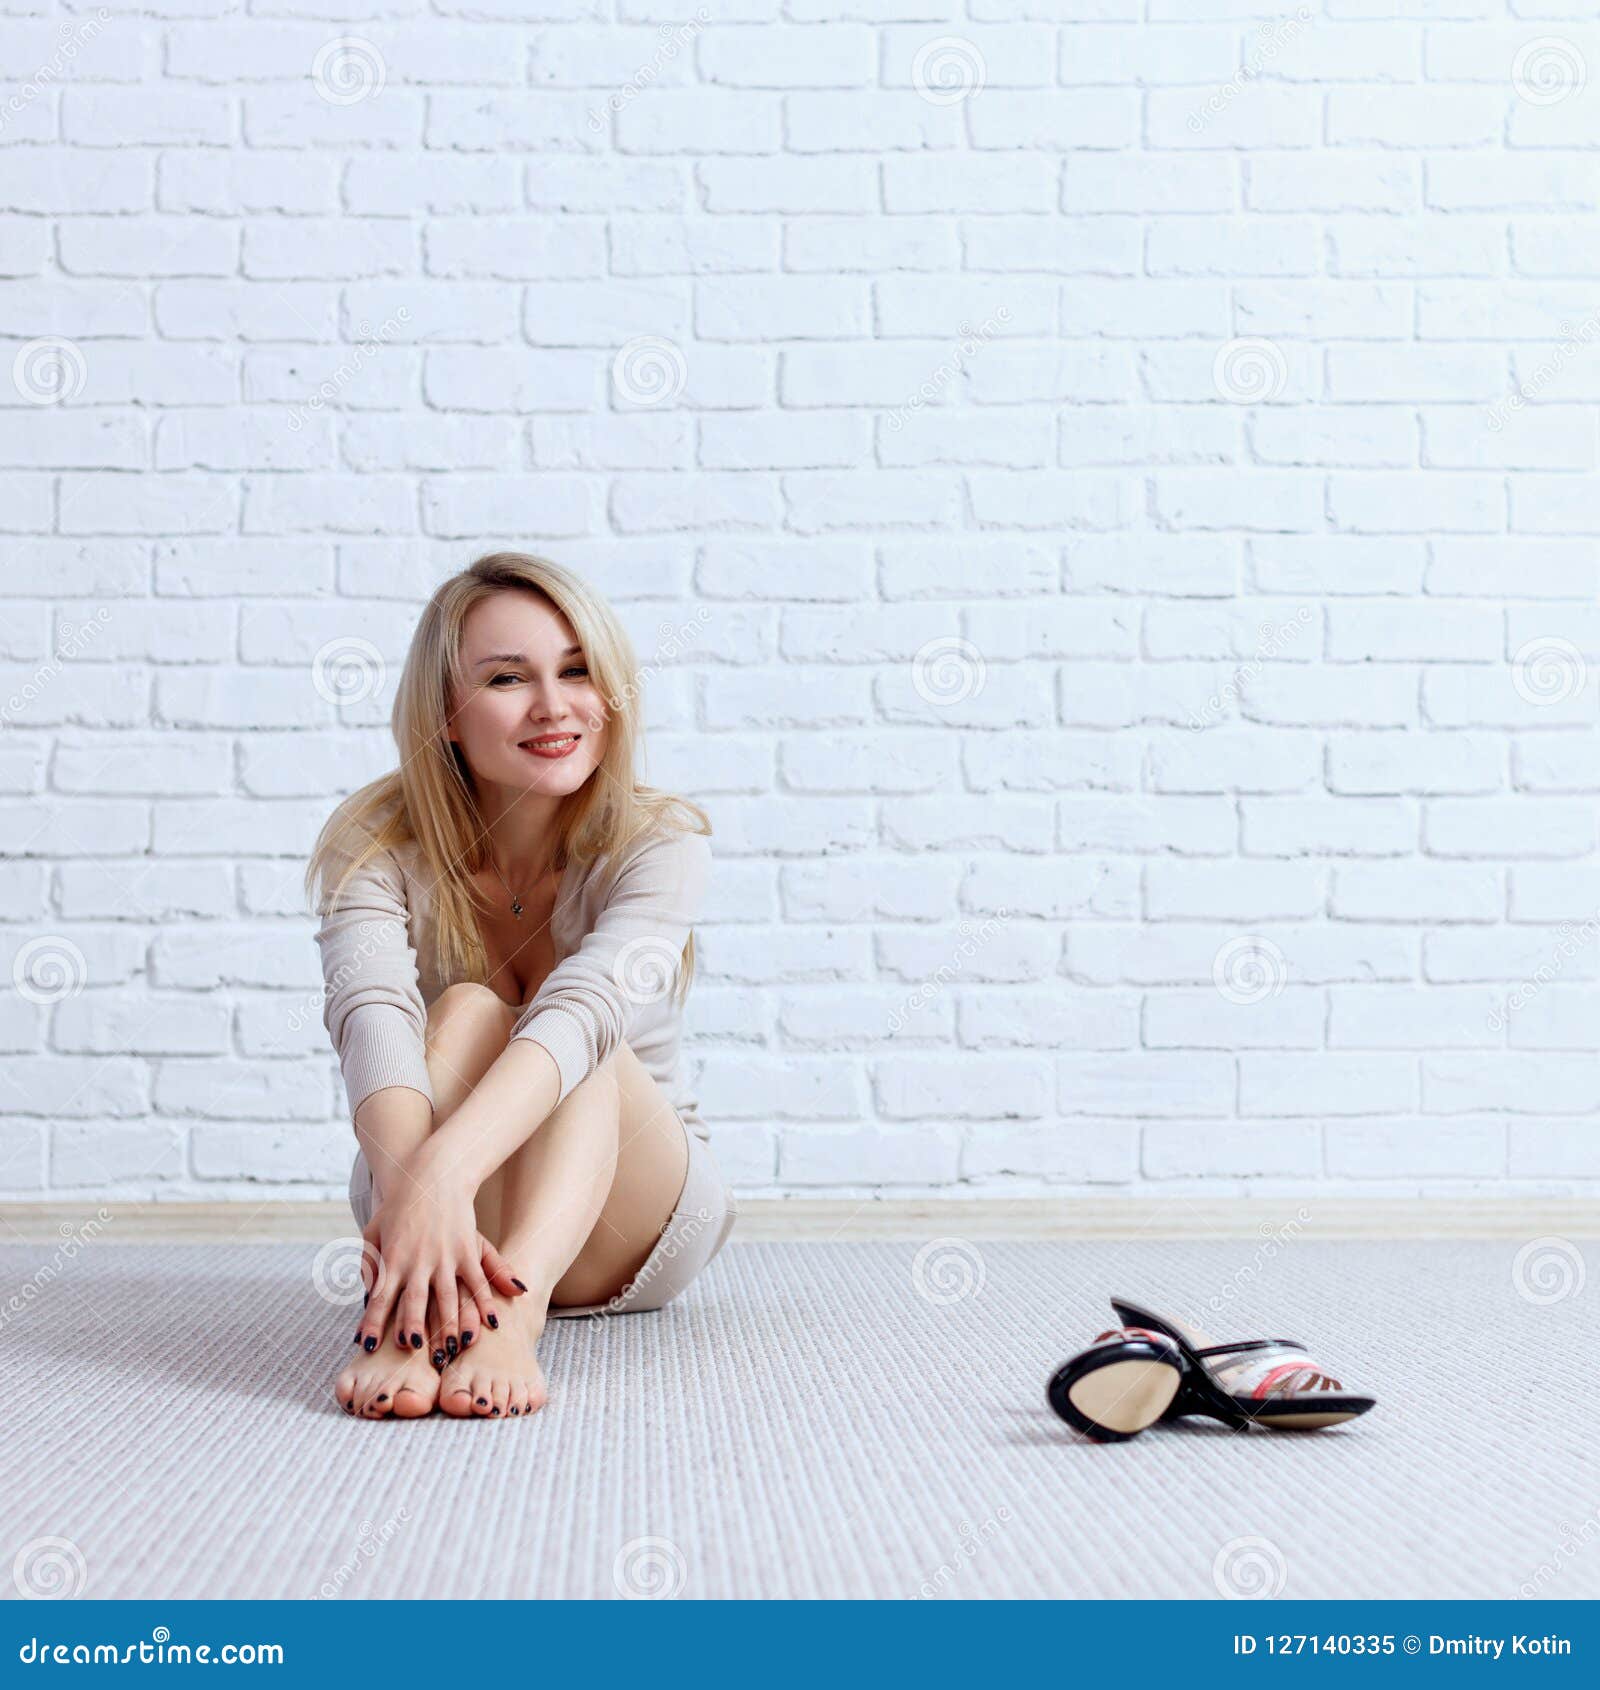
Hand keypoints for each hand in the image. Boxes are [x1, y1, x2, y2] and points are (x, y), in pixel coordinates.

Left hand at [354, 1159, 525, 1357]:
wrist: (433, 1173)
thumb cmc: (400, 1204)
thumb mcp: (374, 1229)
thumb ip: (369, 1262)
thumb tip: (366, 1291)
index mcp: (393, 1257)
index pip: (380, 1297)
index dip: (373, 1321)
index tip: (367, 1344)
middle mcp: (419, 1260)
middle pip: (414, 1301)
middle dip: (411, 1327)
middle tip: (410, 1350)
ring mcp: (446, 1256)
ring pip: (448, 1297)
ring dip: (450, 1325)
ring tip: (452, 1348)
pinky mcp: (467, 1249)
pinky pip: (478, 1281)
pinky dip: (485, 1302)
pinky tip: (491, 1322)